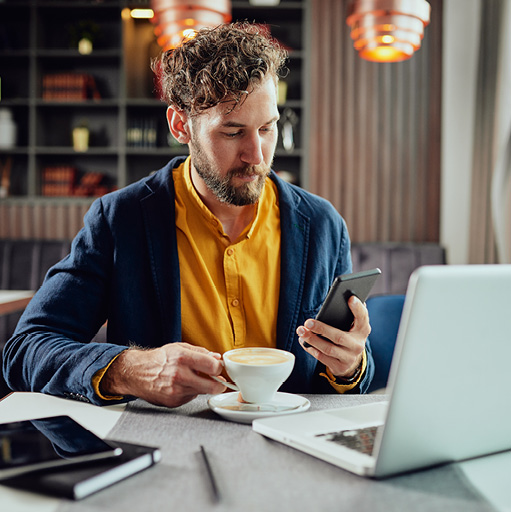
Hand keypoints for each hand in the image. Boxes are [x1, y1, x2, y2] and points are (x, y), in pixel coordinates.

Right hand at [100, 342, 226, 407]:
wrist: (136, 373)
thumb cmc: (159, 359)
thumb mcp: (179, 348)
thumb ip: (200, 352)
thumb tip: (217, 357)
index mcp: (183, 358)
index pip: (213, 366)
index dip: (219, 367)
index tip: (219, 367)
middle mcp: (180, 375)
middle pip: (212, 386)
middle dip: (219, 385)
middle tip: (219, 382)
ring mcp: (176, 391)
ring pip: (202, 392)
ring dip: (203, 387)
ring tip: (195, 379)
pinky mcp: (173, 402)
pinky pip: (190, 397)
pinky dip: (191, 392)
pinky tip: (182, 385)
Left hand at [296, 296, 370, 377]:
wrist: (350, 360)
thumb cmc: (347, 335)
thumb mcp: (351, 326)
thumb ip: (347, 314)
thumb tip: (345, 296)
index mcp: (363, 330)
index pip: (363, 318)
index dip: (358, 308)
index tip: (350, 298)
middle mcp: (358, 345)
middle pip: (339, 337)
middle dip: (321, 329)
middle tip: (307, 322)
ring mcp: (349, 358)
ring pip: (328, 349)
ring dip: (312, 339)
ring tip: (301, 331)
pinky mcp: (339, 367)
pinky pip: (322, 358)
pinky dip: (311, 348)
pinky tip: (303, 341)